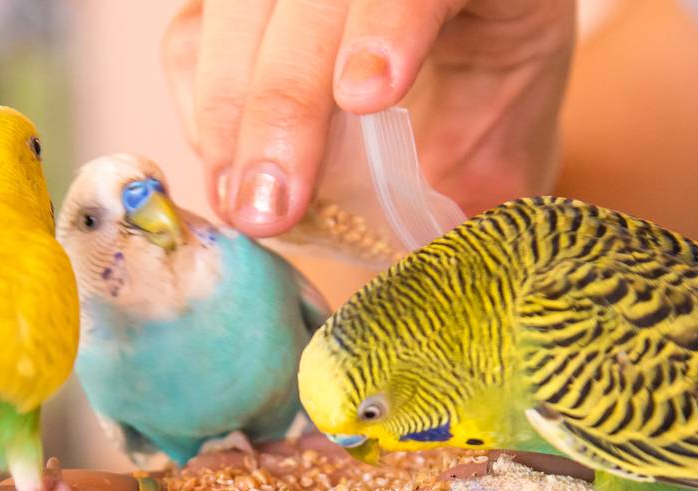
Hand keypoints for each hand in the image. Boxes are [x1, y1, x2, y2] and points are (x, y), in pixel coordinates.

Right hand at [162, 0, 576, 235]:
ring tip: (247, 208)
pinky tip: (231, 179)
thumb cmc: (489, 114)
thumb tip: (445, 259)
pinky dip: (202, 114)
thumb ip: (481, 185)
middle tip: (275, 205)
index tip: (366, 95)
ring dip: (228, 116)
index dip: (386, 25)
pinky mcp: (236, 4)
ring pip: (237, 13)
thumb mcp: (505, 149)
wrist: (464, 80)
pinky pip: (191, 39)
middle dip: (283, 99)